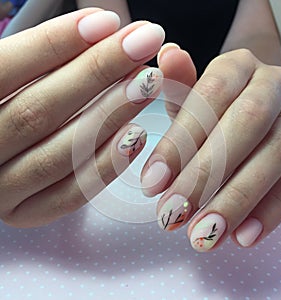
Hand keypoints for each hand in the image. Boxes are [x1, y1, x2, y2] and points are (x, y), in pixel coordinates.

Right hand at [0, 8, 164, 226]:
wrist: (2, 155)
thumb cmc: (12, 106)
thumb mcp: (16, 79)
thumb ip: (45, 59)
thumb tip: (101, 27)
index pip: (5, 69)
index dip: (57, 43)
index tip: (108, 23)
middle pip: (39, 111)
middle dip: (96, 74)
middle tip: (142, 45)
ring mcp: (1, 190)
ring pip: (57, 154)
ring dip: (109, 116)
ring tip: (148, 83)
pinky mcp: (27, 213)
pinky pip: (69, 195)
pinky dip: (103, 166)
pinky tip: (136, 135)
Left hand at [141, 43, 280, 251]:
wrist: (253, 100)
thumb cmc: (212, 103)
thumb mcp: (190, 94)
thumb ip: (178, 83)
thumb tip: (166, 56)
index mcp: (236, 66)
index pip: (207, 97)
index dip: (180, 142)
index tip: (152, 184)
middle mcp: (271, 86)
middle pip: (244, 125)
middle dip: (206, 175)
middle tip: (172, 215)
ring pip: (276, 156)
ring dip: (236, 200)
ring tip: (202, 235)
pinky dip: (269, 212)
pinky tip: (240, 238)